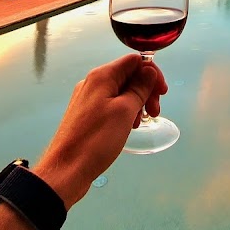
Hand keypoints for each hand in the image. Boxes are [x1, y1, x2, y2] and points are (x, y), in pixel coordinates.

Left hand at [33, 54, 167, 207]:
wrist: (67, 169)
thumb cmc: (97, 139)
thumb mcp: (125, 111)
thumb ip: (139, 87)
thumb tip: (149, 71)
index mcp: (102, 76)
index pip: (134, 60)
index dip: (152, 73)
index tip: (162, 94)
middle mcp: (93, 82)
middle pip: (128, 75)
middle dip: (146, 90)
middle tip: (155, 112)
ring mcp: (88, 99)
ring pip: (121, 92)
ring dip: (137, 103)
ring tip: (140, 123)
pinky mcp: (87, 115)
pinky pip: (112, 105)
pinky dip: (125, 112)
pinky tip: (128, 127)